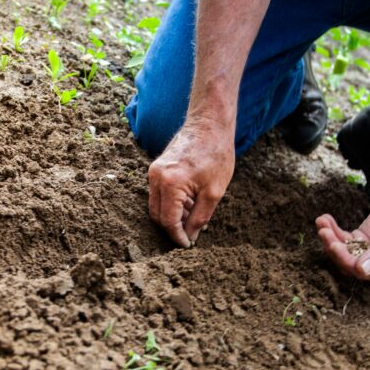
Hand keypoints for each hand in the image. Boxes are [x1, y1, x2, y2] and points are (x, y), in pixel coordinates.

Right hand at [148, 118, 234, 246]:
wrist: (209, 124)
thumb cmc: (216, 154)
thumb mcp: (214, 192)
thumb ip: (200, 218)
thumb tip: (190, 236)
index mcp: (170, 184)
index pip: (168, 221)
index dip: (177, 236)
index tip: (188, 245)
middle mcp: (156, 178)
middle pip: (157, 215)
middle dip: (172, 228)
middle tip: (190, 235)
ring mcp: (153, 172)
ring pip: (156, 205)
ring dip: (172, 216)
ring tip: (194, 216)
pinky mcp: (156, 168)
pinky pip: (158, 194)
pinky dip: (171, 203)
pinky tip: (189, 204)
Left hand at [316, 195, 369, 281]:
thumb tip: (361, 270)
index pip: (362, 272)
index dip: (346, 260)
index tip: (335, 245)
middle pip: (348, 262)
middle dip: (334, 247)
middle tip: (324, 232)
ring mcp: (366, 251)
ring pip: (342, 250)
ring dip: (330, 237)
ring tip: (321, 222)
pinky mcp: (360, 239)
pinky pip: (342, 237)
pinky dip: (332, 229)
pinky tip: (324, 219)